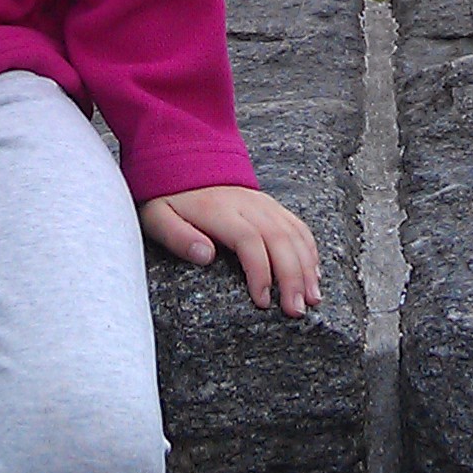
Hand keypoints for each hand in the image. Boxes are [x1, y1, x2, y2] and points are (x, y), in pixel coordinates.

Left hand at [140, 187, 320, 315]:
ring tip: (312, 299)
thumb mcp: (158, 217)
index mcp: (219, 210)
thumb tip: (205, 255)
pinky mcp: (271, 205)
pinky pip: (297, 226)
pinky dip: (309, 250)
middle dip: (292, 277)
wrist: (184, 162)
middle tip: (295, 310)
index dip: (260, 271)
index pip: (249, 240)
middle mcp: (247, 204)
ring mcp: (262, 203)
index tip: (262, 301)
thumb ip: (178, 236)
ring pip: (293, 233)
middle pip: (279, 239)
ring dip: (306, 267)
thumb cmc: (169, 198)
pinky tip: (313, 274)